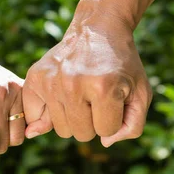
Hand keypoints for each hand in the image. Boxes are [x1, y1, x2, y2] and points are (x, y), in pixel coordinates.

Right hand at [23, 14, 151, 146]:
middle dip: (93, 121)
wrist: (98, 29)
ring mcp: (51, 81)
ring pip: (61, 129)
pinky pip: (33, 117)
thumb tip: (103, 144)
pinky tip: (58, 97)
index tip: (114, 97)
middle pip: (81, 134)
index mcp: (104, 88)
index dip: (113, 118)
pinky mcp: (35, 77)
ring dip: (73, 117)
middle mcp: (73, 84)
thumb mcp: (140, 93)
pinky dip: (45, 114)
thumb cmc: (122, 66)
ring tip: (79, 93)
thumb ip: (132, 126)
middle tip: (95, 96)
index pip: (105, 131)